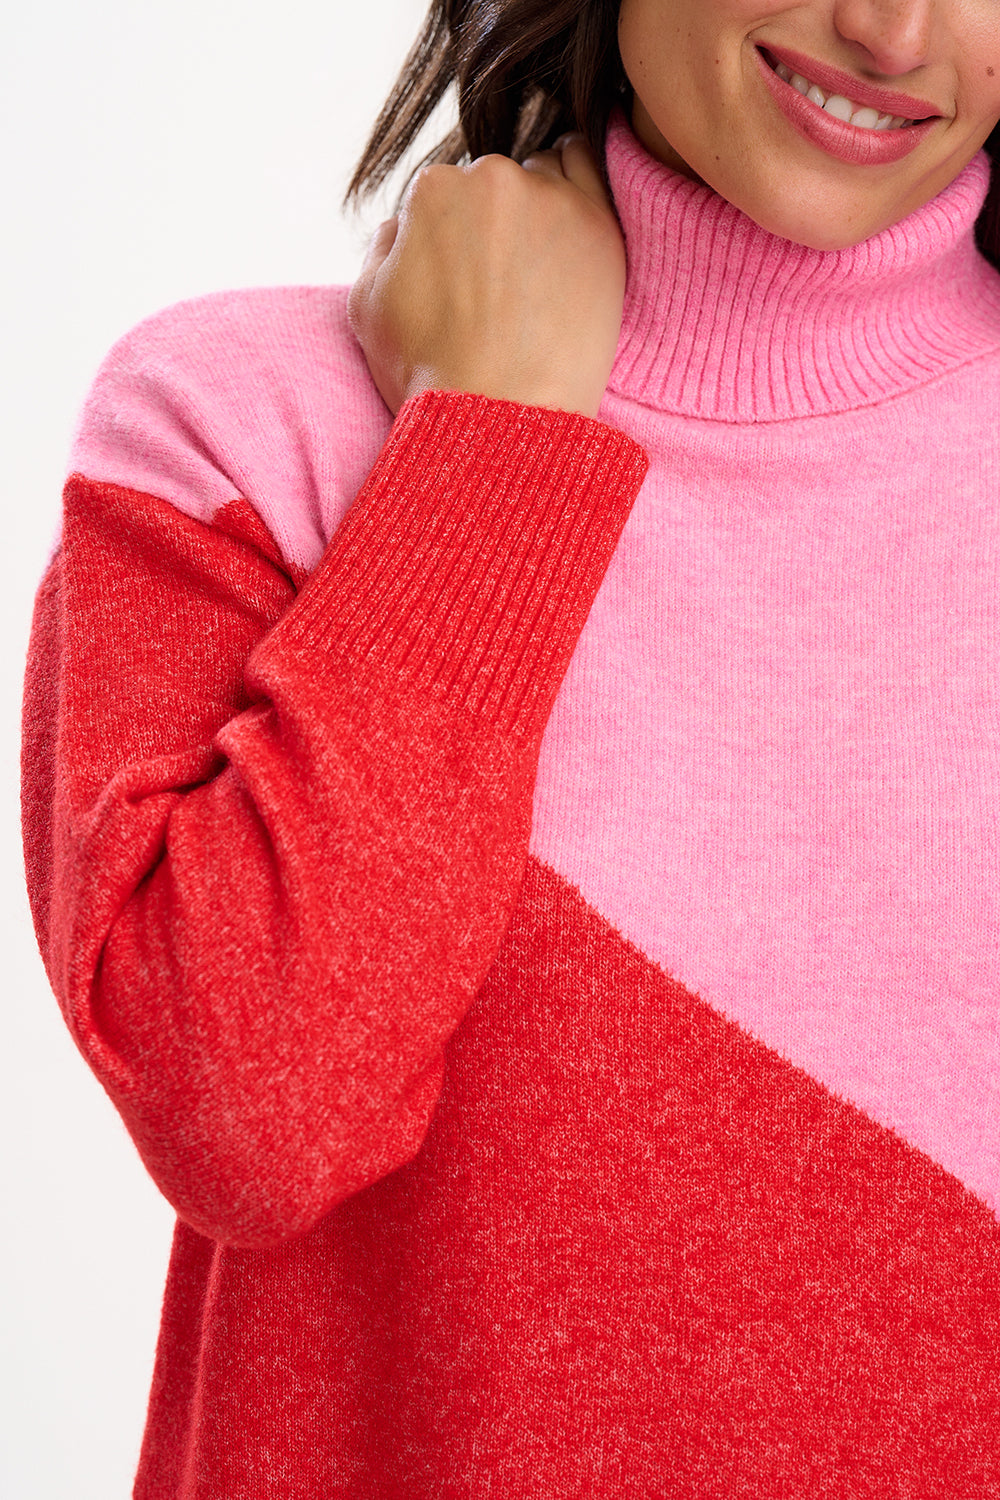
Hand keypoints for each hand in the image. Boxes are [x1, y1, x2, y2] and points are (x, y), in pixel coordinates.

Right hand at [347, 137, 626, 419]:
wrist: (500, 421)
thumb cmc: (430, 375)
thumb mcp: (366, 307)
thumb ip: (380, 247)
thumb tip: (401, 226)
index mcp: (431, 190)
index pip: (440, 195)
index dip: (448, 238)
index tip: (461, 278)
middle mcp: (491, 178)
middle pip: (490, 184)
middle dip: (490, 223)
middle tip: (499, 284)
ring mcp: (550, 197)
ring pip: (540, 177)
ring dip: (536, 209)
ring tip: (534, 274)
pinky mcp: (598, 223)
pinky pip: (588, 171)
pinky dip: (577, 189)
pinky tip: (569, 226)